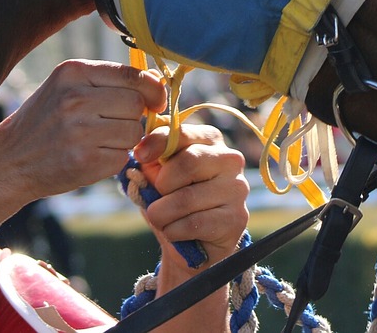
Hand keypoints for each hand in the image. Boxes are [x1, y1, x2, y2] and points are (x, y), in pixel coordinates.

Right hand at [0, 59, 166, 203]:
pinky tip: (92, 157)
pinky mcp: (84, 162)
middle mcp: (75, 98)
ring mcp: (79, 131)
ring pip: (134, 132)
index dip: (152, 90)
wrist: (10, 160)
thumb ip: (108, 81)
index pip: (132, 75)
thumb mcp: (67, 87)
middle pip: (136, 104)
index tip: (155, 101)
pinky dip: (114, 160)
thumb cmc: (46, 120)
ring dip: (126, 140)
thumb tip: (158, 80)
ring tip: (101, 141)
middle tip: (115, 124)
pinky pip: (122, 158)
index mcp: (73, 72)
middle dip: (134, 117)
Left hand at [133, 123, 248, 274]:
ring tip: (161, 219)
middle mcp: (229, 159)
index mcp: (209, 139)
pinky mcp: (237, 218)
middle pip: (187, 162)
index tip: (139, 155)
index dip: (157, 142)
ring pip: (186, 198)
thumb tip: (140, 152)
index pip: (181, 132)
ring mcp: (237, 188)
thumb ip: (150, 161)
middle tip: (155, 199)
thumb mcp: (156, 176)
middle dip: (161, 185)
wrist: (191, 245)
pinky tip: (175, 232)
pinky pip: (193, 224)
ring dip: (161, 214)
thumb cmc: (172, 199)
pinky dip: (173, 231)